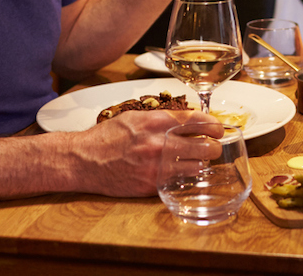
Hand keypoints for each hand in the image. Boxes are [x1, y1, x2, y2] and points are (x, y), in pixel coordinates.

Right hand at [74, 109, 219, 195]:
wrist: (84, 160)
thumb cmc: (107, 137)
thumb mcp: (135, 117)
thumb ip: (162, 117)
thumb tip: (188, 119)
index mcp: (156, 121)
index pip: (197, 120)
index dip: (213, 124)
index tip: (218, 128)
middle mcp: (159, 143)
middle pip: (205, 145)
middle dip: (214, 145)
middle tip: (214, 145)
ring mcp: (157, 166)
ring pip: (198, 166)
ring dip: (202, 162)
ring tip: (200, 160)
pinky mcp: (152, 185)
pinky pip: (182, 182)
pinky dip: (187, 177)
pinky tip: (186, 173)